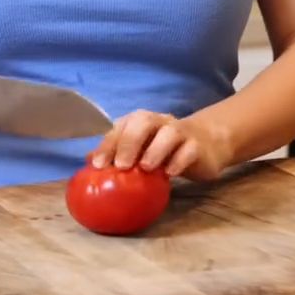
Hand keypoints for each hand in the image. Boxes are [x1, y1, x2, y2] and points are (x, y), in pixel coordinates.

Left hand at [90, 109, 230, 180]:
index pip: (121, 126)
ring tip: (146, 168)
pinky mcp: (197, 145)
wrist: (206, 142)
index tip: (98, 164)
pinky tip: (170, 173)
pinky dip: (179, 161)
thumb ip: (117, 152)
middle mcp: (160, 121)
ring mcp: (181, 131)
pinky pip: (189, 149)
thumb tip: (88, 160)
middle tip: (121, 165)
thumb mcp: (141, 149)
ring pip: (170, 132)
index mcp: (141, 121)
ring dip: (156, 149)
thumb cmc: (164, 148)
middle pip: (144, 121)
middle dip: (130, 141)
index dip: (108, 143)